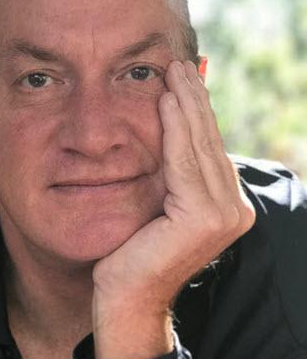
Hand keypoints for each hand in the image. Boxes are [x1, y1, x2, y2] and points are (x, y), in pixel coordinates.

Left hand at [91, 60, 255, 358]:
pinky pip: (183, 162)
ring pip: (198, 146)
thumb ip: (172, 173)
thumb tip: (171, 133)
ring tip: (174, 71)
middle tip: (179, 62)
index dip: (195, 110)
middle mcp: (232, 208)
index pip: (207, 148)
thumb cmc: (134, 251)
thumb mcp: (156, 203)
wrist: (125, 295)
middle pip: (208, 141)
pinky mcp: (204, 218)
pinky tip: (167, 99)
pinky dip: (175, 129)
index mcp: (223, 204)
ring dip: (186, 104)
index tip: (181, 78)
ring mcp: (223, 214)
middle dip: (193, 99)